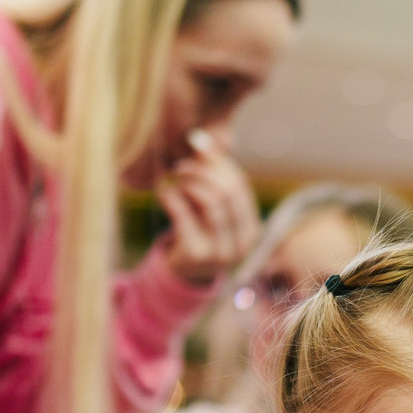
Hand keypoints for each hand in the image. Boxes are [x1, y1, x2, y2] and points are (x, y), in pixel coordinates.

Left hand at [157, 130, 260, 286]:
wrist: (182, 274)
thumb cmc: (198, 232)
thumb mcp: (210, 208)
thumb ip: (212, 177)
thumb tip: (202, 137)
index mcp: (251, 229)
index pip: (239, 185)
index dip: (218, 162)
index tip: (197, 145)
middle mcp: (242, 243)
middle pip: (227, 192)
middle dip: (202, 171)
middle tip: (181, 164)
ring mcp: (220, 252)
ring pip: (209, 202)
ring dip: (188, 182)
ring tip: (172, 176)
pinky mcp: (196, 255)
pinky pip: (184, 214)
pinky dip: (171, 196)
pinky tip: (162, 190)